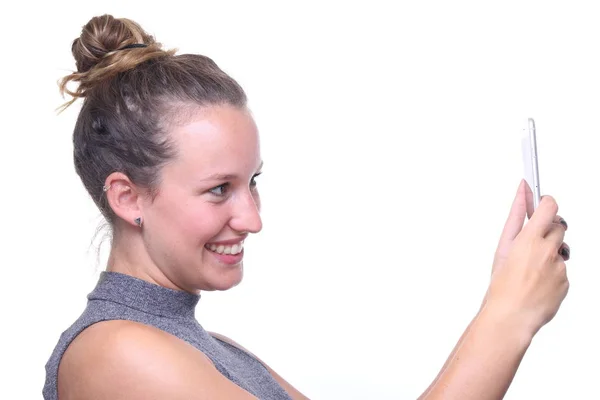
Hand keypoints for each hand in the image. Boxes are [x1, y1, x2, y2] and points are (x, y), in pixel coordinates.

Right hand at [484, 180, 569, 335]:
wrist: (511, 317)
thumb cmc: (502, 285)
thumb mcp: (503, 247)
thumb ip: (516, 217)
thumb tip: (522, 193)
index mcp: (530, 239)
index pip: (549, 207)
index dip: (546, 202)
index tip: (542, 200)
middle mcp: (548, 251)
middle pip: (559, 227)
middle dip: (547, 230)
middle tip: (531, 242)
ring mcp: (560, 267)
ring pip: (561, 250)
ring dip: (550, 254)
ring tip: (530, 269)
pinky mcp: (566, 282)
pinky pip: (562, 270)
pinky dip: (551, 274)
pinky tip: (536, 284)